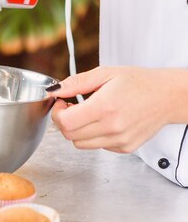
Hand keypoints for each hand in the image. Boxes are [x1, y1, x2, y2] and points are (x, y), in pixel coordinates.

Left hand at [48, 66, 174, 153]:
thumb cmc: (138, 82)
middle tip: (72, 106)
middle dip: (64, 120)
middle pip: (70, 135)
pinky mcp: (125, 148)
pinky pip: (97, 146)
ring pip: (81, 144)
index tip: (61, 103)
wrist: (167, 96)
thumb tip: (54, 90)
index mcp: (105, 107)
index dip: (57, 112)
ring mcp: (120, 140)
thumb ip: (76, 83)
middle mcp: (112, 127)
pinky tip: (102, 121)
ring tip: (87, 113)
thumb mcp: (105, 73)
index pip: (65, 122)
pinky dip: (93, 135)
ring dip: (77, 130)